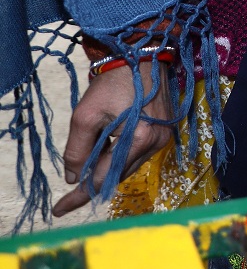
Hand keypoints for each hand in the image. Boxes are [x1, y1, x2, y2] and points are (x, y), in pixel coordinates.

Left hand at [53, 61, 174, 215]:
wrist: (142, 58)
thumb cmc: (113, 83)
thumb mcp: (85, 115)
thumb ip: (76, 150)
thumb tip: (74, 177)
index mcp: (139, 139)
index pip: (104, 177)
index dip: (80, 196)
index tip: (59, 210)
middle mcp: (155, 144)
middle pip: (117, 175)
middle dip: (92, 183)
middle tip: (67, 195)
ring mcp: (163, 139)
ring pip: (127, 167)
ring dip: (106, 169)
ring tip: (86, 163)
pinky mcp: (164, 133)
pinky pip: (137, 155)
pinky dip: (118, 158)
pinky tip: (105, 151)